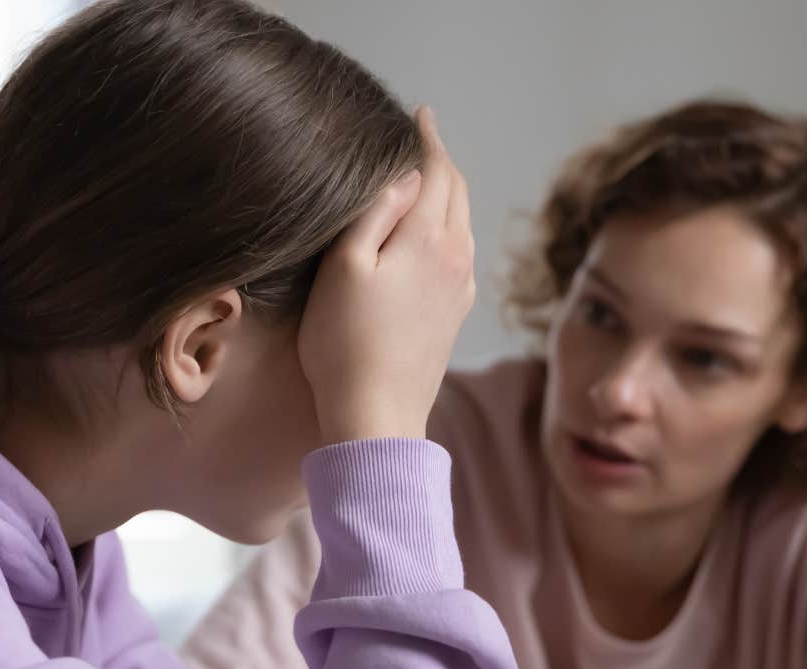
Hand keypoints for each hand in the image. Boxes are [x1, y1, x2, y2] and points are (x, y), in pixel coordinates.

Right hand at [298, 107, 474, 444]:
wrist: (376, 416)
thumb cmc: (345, 345)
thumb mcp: (344, 269)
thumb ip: (374, 214)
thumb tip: (406, 177)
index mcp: (429, 239)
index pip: (437, 171)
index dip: (428, 138)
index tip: (420, 113)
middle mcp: (457, 258)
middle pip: (457, 192)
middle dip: (441, 161)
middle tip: (422, 138)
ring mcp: (460, 288)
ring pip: (463, 222)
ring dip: (447, 193)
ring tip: (426, 178)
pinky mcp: (455, 315)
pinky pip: (461, 252)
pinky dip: (449, 226)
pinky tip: (432, 233)